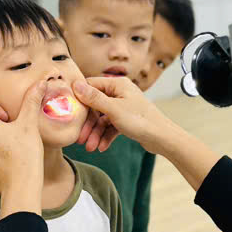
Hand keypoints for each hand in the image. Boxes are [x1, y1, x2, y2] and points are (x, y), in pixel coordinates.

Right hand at [73, 76, 220, 191]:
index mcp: (118, 84)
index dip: (79, 99)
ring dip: (95, 133)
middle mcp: (120, 93)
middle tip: (80, 138)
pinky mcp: (126, 119)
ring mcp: (123, 106)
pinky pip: (111, 126)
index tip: (69, 112)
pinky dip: (105, 136)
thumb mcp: (114, 109)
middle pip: (95, 105)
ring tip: (91, 147)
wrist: (162, 138)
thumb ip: (94, 98)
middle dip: (88, 123)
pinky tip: (102, 147)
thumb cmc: (141, 120)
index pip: (90, 86)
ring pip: (102, 118)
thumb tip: (75, 85)